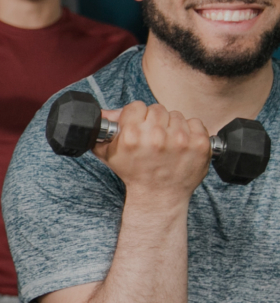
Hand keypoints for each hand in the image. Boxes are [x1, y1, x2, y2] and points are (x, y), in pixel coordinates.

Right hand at [91, 102, 209, 212]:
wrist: (159, 196)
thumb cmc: (134, 174)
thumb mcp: (110, 154)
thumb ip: (103, 132)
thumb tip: (104, 113)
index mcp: (132, 136)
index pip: (137, 106)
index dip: (137, 116)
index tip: (139, 127)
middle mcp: (156, 137)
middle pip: (157, 109)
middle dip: (154, 121)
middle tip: (153, 137)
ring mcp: (180, 140)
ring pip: (176, 115)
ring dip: (172, 126)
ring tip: (168, 143)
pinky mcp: (199, 145)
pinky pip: (195, 122)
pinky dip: (191, 131)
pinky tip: (182, 145)